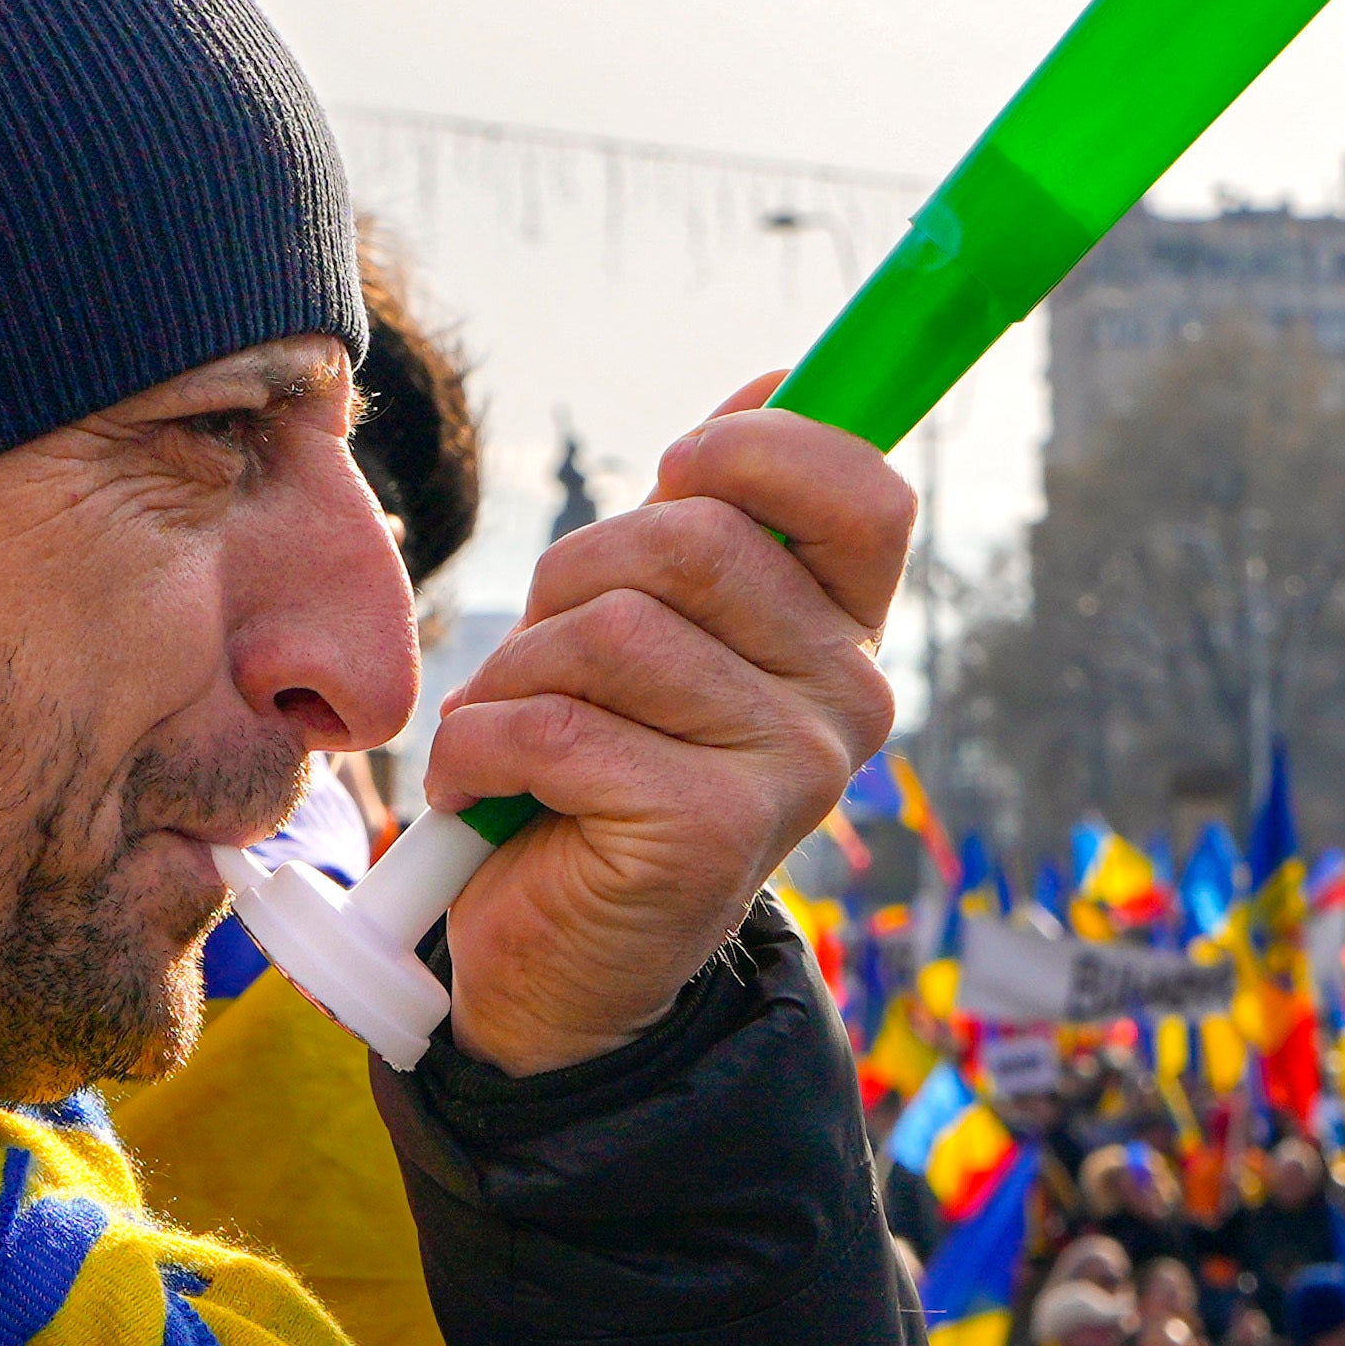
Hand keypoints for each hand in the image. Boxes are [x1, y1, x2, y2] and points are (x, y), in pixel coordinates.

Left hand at [427, 392, 912, 1078]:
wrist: (563, 971)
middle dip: (574, 579)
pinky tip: (487, 791)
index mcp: (846, 637)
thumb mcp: (659, 631)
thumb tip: (780, 375)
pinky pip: (555, 722)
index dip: (758, 448)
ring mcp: (791, 770)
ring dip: (515, 674)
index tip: (679, 471)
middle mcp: (847, 701)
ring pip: (611, 628)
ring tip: (514, 735)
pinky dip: (482, 747)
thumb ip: (715, 518)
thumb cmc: (596, 773)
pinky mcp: (710, 831)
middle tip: (547, 657)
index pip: (862, 490)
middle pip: (692, 539)